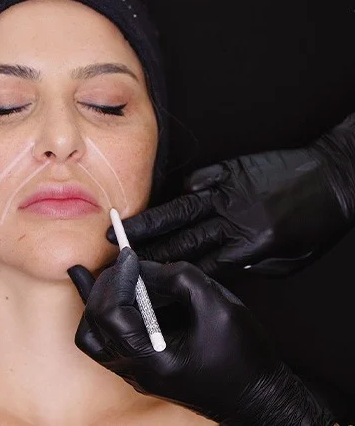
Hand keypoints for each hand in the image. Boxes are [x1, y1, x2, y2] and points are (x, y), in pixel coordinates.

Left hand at [67, 249, 334, 423]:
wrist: (260, 397)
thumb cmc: (242, 357)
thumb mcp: (217, 305)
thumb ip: (180, 278)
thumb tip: (146, 267)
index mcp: (148, 360)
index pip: (110, 314)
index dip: (117, 279)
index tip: (130, 256)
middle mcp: (134, 371)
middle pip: (93, 324)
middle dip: (102, 287)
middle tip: (120, 263)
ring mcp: (136, 373)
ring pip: (93, 336)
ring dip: (95, 302)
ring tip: (94, 274)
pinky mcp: (143, 368)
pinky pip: (110, 340)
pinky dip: (106, 313)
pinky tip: (110, 293)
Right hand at [107, 113, 354, 277]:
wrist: (339, 178)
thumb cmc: (318, 224)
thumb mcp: (290, 261)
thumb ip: (248, 266)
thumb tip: (215, 268)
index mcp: (247, 247)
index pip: (198, 265)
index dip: (168, 274)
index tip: (143, 280)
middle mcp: (232, 220)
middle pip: (180, 239)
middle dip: (146, 249)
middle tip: (117, 255)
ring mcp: (229, 192)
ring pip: (181, 210)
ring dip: (150, 221)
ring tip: (123, 229)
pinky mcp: (233, 170)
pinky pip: (202, 179)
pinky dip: (186, 188)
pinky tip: (169, 197)